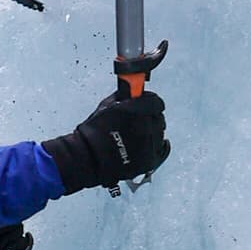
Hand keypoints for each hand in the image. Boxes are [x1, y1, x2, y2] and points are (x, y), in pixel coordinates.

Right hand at [44, 87, 168, 192]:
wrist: (89, 159)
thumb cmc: (93, 133)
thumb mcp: (106, 105)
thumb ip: (124, 96)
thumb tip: (133, 90)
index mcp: (137, 109)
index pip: (156, 102)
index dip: (150, 103)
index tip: (147, 105)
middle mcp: (146, 125)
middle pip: (158, 117)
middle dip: (150, 117)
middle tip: (138, 122)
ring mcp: (150, 144)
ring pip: (159, 133)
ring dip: (151, 132)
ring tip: (134, 137)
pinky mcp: (150, 159)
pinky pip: (161, 149)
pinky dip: (155, 146)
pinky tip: (144, 146)